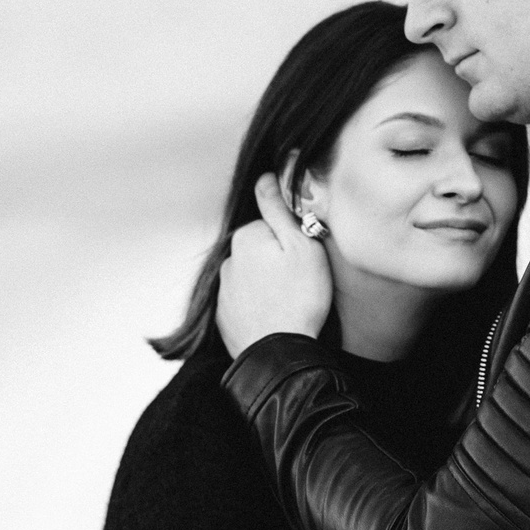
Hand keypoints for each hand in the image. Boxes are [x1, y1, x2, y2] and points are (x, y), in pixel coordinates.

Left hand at [216, 167, 331, 357]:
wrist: (279, 353)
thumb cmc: (299, 299)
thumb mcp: (301, 245)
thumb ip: (280, 207)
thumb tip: (267, 175)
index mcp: (247, 237)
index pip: (273, 225)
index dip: (295, 239)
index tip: (305, 258)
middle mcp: (229, 260)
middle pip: (262, 249)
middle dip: (279, 260)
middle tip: (301, 282)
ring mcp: (224, 290)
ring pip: (254, 275)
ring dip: (269, 283)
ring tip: (290, 302)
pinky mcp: (225, 316)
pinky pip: (247, 301)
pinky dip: (260, 305)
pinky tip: (276, 316)